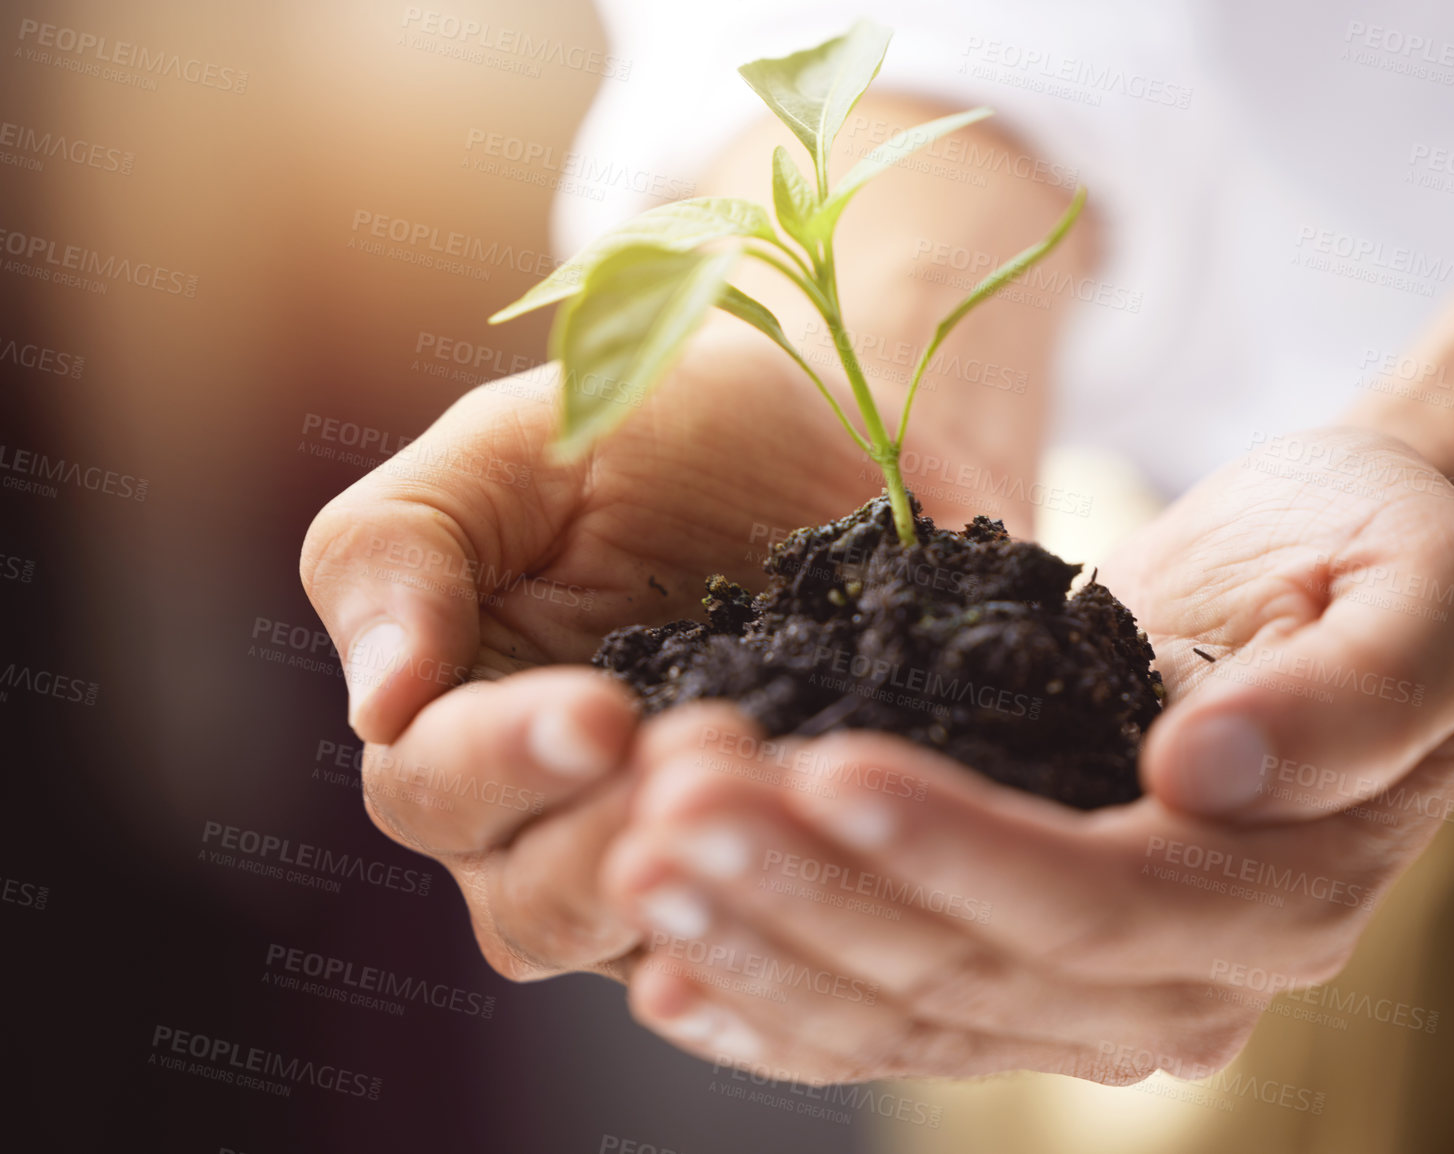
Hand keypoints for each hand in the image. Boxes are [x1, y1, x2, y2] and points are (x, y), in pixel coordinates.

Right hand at [300, 324, 954, 978]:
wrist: (840, 430)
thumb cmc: (660, 424)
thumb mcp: (515, 445)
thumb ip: (404, 548)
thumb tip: (376, 705)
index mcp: (456, 719)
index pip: (432, 787)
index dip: (504, 763)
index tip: (601, 712)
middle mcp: (548, 819)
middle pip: (530, 903)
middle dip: (610, 837)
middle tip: (711, 743)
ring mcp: (670, 858)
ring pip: (647, 938)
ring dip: (703, 879)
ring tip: (774, 776)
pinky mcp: (781, 868)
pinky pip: (778, 929)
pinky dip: (804, 898)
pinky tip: (848, 836)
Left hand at [591, 427, 1453, 1081]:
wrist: (1335, 584)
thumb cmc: (1383, 561)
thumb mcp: (1425, 597)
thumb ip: (1349, 696)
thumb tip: (1205, 772)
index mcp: (1282, 898)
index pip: (1097, 904)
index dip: (960, 849)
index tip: (827, 764)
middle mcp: (1184, 979)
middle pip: (971, 971)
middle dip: (810, 896)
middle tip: (670, 807)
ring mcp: (1093, 988)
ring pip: (905, 1007)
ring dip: (761, 946)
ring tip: (636, 858)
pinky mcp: (1019, 955)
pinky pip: (886, 1007)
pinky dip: (772, 997)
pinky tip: (664, 968)